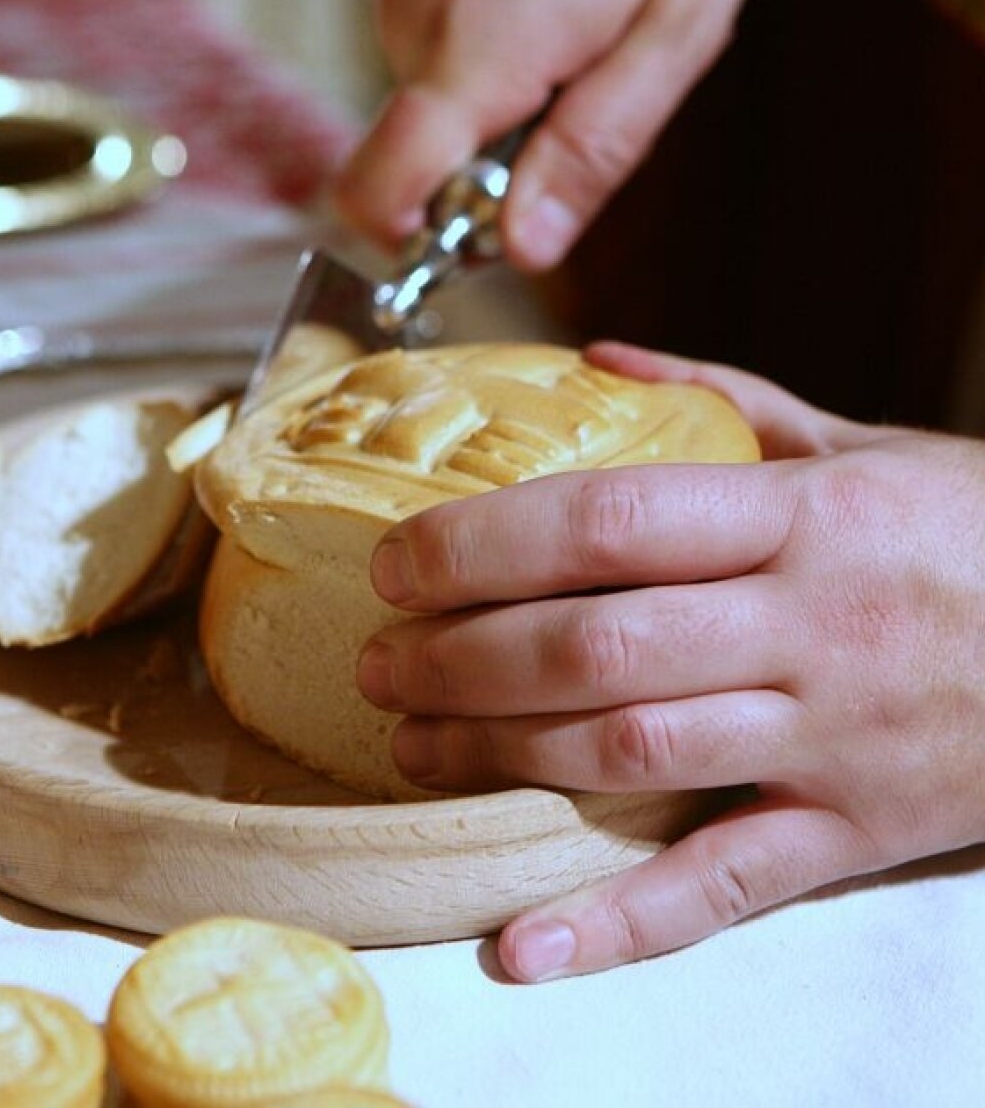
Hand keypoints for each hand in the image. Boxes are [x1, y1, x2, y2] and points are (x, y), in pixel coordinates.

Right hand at [334, 0, 762, 269]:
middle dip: (499, 165)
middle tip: (584, 95)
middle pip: (423, 161)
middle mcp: (415, 22)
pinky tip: (550, 5)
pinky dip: (494, 61)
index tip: (479, 234)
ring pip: (439, 109)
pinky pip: (440, 57)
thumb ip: (592, 153)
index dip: (414, 240)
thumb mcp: (671, 33)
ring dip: (506, 107)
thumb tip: (523, 252)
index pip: (379, 189)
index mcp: (478, 51)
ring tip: (578, 34)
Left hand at [356, 341, 984, 979]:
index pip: (607, 522)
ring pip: (632, 756)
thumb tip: (604, 361)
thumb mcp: (866, 443)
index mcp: (803, 517)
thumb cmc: (975, 532)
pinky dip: (614, 922)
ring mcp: (830, 740)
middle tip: (378, 662)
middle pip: (596, 648)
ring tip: (412, 745)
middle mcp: (809, 628)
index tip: (397, 562)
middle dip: (462, 659)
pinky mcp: (852, 831)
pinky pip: (721, 888)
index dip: (482, 545)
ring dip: (500, 758)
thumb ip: (729, 401)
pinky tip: (523, 941)